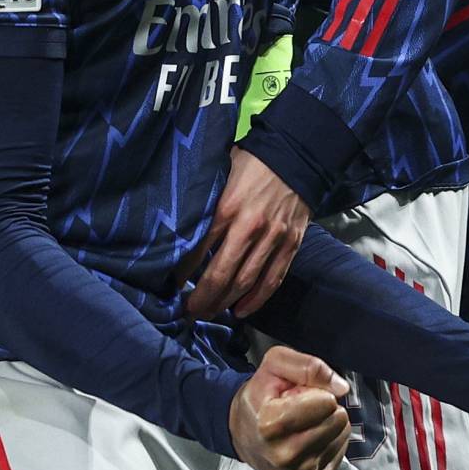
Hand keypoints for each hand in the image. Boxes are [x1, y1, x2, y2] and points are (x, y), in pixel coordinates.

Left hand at [186, 148, 309, 318]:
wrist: (296, 155)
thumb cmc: (252, 162)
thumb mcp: (221, 173)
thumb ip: (206, 199)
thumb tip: (180, 221)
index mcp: (226, 208)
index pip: (198, 251)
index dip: (183, 273)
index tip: (172, 285)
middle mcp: (249, 228)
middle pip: (221, 275)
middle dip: (202, 298)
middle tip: (188, 311)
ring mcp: (272, 239)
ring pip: (245, 282)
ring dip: (225, 303)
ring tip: (209, 314)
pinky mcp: (291, 245)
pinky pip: (273, 280)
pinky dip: (256, 300)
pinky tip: (241, 311)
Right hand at [228, 346, 350, 469]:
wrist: (244, 433)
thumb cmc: (259, 397)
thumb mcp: (274, 365)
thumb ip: (307, 366)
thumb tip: (341, 387)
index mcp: (271, 425)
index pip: (326, 402)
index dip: (316, 390)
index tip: (296, 394)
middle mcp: (286, 454)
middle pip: (337, 418)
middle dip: (323, 406)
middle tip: (301, 407)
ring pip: (343, 432)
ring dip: (328, 422)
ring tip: (304, 422)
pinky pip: (342, 448)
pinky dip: (329, 438)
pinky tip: (309, 436)